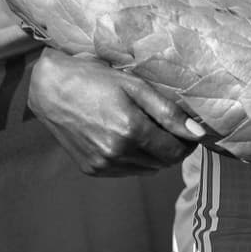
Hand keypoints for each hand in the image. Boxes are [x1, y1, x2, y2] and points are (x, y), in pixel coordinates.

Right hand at [28, 48, 203, 176]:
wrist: (51, 88)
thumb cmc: (97, 80)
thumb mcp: (136, 87)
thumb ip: (168, 113)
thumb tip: (198, 133)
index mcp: (130, 131)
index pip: (175, 152)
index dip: (188, 142)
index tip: (189, 130)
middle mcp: (116, 153)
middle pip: (163, 163)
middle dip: (173, 148)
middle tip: (171, 127)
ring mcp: (102, 164)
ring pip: (147, 170)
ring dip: (155, 155)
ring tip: (148, 130)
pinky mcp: (91, 169)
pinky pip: (127, 171)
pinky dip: (135, 159)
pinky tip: (129, 138)